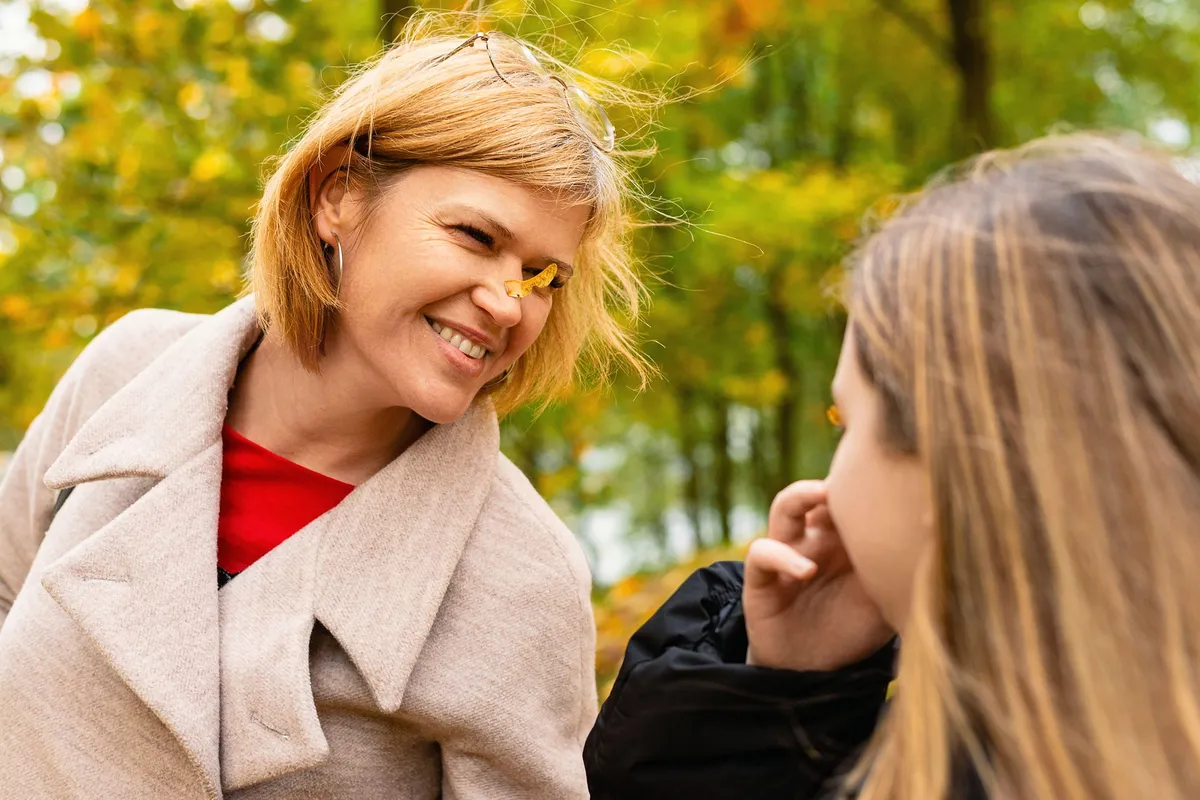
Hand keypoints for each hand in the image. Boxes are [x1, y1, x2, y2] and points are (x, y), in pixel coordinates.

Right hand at [744, 480, 893, 671]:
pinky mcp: (762, 578)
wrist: (812, 669)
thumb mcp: (886, 601)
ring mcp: (787, 553)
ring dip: (801, 495)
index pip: (854, 499)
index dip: (870, 485)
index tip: (896, 480)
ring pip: (785, 506)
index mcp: (847, 538)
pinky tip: (805, 570)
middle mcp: (816, 538)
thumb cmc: (853, 629)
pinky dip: (781, 556)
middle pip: (821, 492)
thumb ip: (907, 578)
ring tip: (822, 495)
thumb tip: (946, 550)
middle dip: (838, 483)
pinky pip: (762, 553)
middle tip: (859, 479)